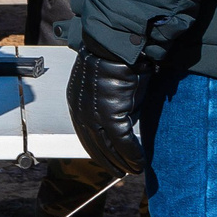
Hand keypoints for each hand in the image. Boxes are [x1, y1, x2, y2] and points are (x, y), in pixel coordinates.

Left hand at [67, 46, 150, 179]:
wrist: (119, 44)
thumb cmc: (118, 61)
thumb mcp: (109, 88)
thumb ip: (113, 108)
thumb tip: (124, 126)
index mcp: (76, 103)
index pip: (85, 134)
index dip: (98, 151)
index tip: (109, 161)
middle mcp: (81, 110)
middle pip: (94, 145)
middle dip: (108, 161)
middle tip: (122, 172)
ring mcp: (94, 113)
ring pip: (108, 146)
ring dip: (123, 162)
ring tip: (135, 170)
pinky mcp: (111, 113)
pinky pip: (122, 141)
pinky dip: (132, 154)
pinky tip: (140, 162)